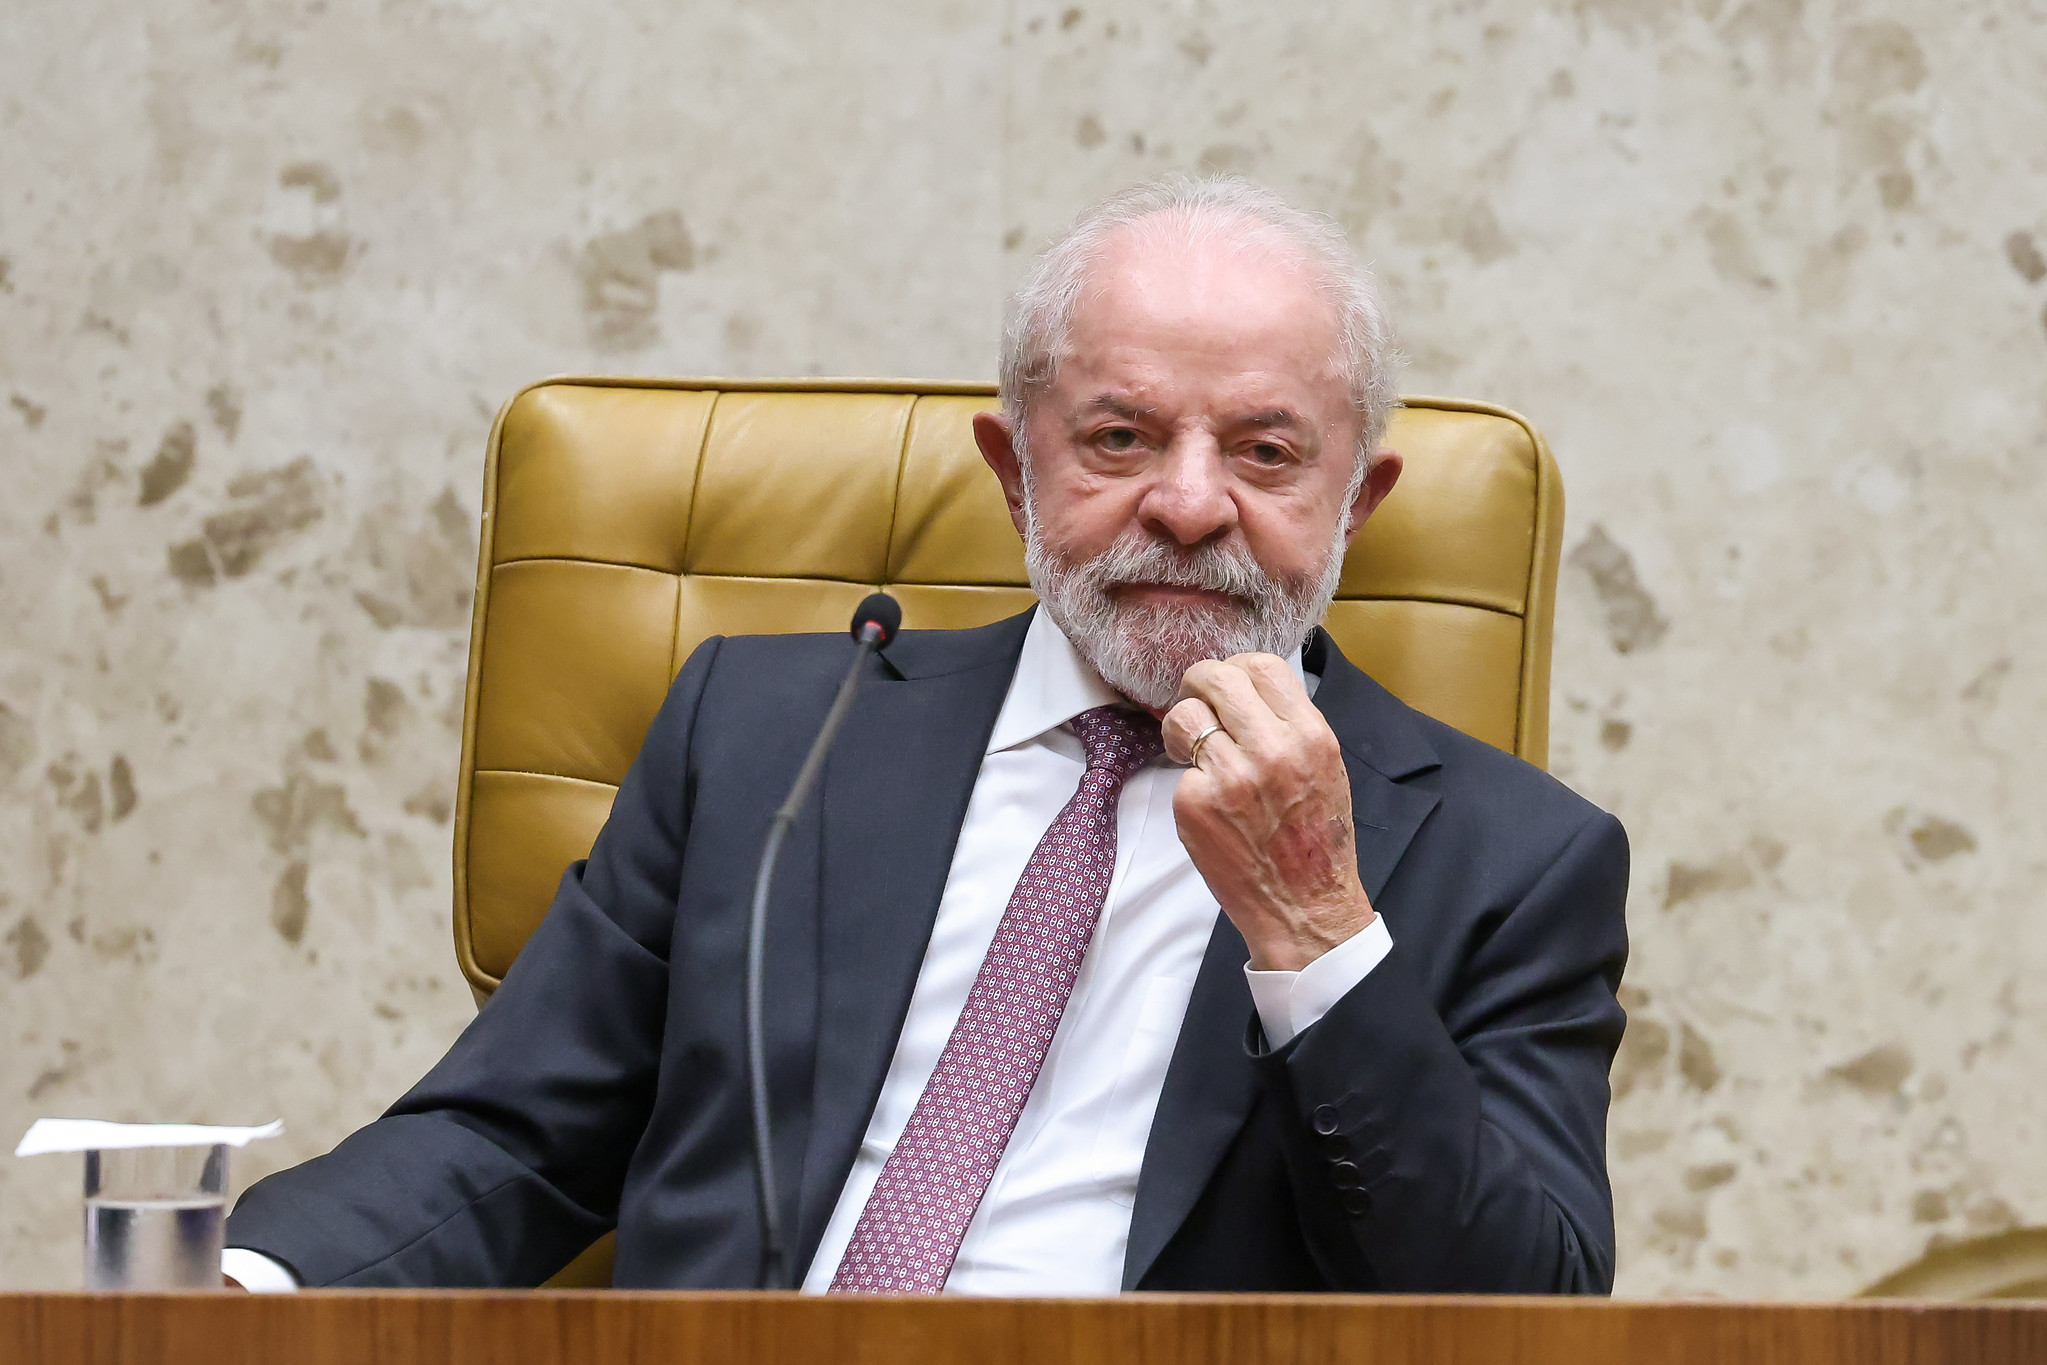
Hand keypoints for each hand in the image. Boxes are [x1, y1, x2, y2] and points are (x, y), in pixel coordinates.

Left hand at [1163, 654, 1375, 971]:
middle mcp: (1271, 749)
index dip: (1237, 669)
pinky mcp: (1196, 803)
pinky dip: (1190, 782)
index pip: (1261, 666)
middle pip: (1215, 678)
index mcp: (1310, 735)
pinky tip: (1211, 805)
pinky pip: (1180, 770)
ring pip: (1184, 716)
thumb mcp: (1325, 767)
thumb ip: (1289, 724)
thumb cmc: (1315, 840)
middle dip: (1198, 684)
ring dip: (1183, 728)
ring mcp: (1230, 776)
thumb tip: (1246, 690)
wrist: (1305, 906)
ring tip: (1195, 752)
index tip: (1228, 689)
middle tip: (1197, 703)